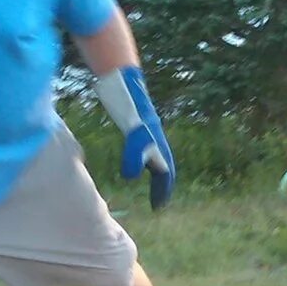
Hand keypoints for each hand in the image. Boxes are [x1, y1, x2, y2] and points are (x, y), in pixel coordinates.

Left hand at [94, 66, 174, 209]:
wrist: (122, 78)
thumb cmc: (127, 106)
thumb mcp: (132, 134)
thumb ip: (132, 155)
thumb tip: (129, 177)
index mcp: (158, 145)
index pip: (165, 173)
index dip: (162, 191)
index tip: (157, 207)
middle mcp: (155, 140)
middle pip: (164, 167)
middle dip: (162, 186)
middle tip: (157, 202)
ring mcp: (147, 133)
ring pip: (154, 158)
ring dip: (154, 174)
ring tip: (149, 185)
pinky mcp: (136, 126)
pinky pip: (144, 150)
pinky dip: (142, 161)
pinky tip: (134, 163)